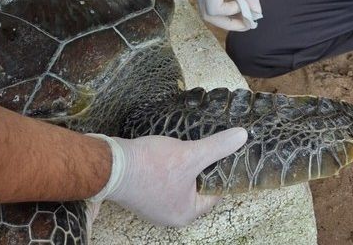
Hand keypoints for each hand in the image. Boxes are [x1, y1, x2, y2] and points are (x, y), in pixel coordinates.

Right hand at [88, 128, 247, 226]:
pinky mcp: (138, 194)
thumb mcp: (190, 154)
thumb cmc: (150, 166)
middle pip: (194, 191)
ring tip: (183, 151)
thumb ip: (217, 147)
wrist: (110, 164)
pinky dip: (163, 171)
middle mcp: (168, 215)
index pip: (213, 195)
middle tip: (203, 151)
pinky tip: (163, 156)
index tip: (223, 157)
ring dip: (180, 170)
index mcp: (185, 213)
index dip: (220, 174)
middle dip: (198, 171)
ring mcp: (151, 206)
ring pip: (176, 186)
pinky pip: (159, 183)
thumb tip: (242, 137)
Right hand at [192, 0, 260, 30]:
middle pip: (207, 15)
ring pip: (205, 10)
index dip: (230, 13)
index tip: (243, 4)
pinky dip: (219, 7)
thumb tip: (256, 12)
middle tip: (245, 24)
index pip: (214, 9)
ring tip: (240, 15)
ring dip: (223, 16)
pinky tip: (232, 2)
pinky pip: (205, 0)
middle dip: (227, 23)